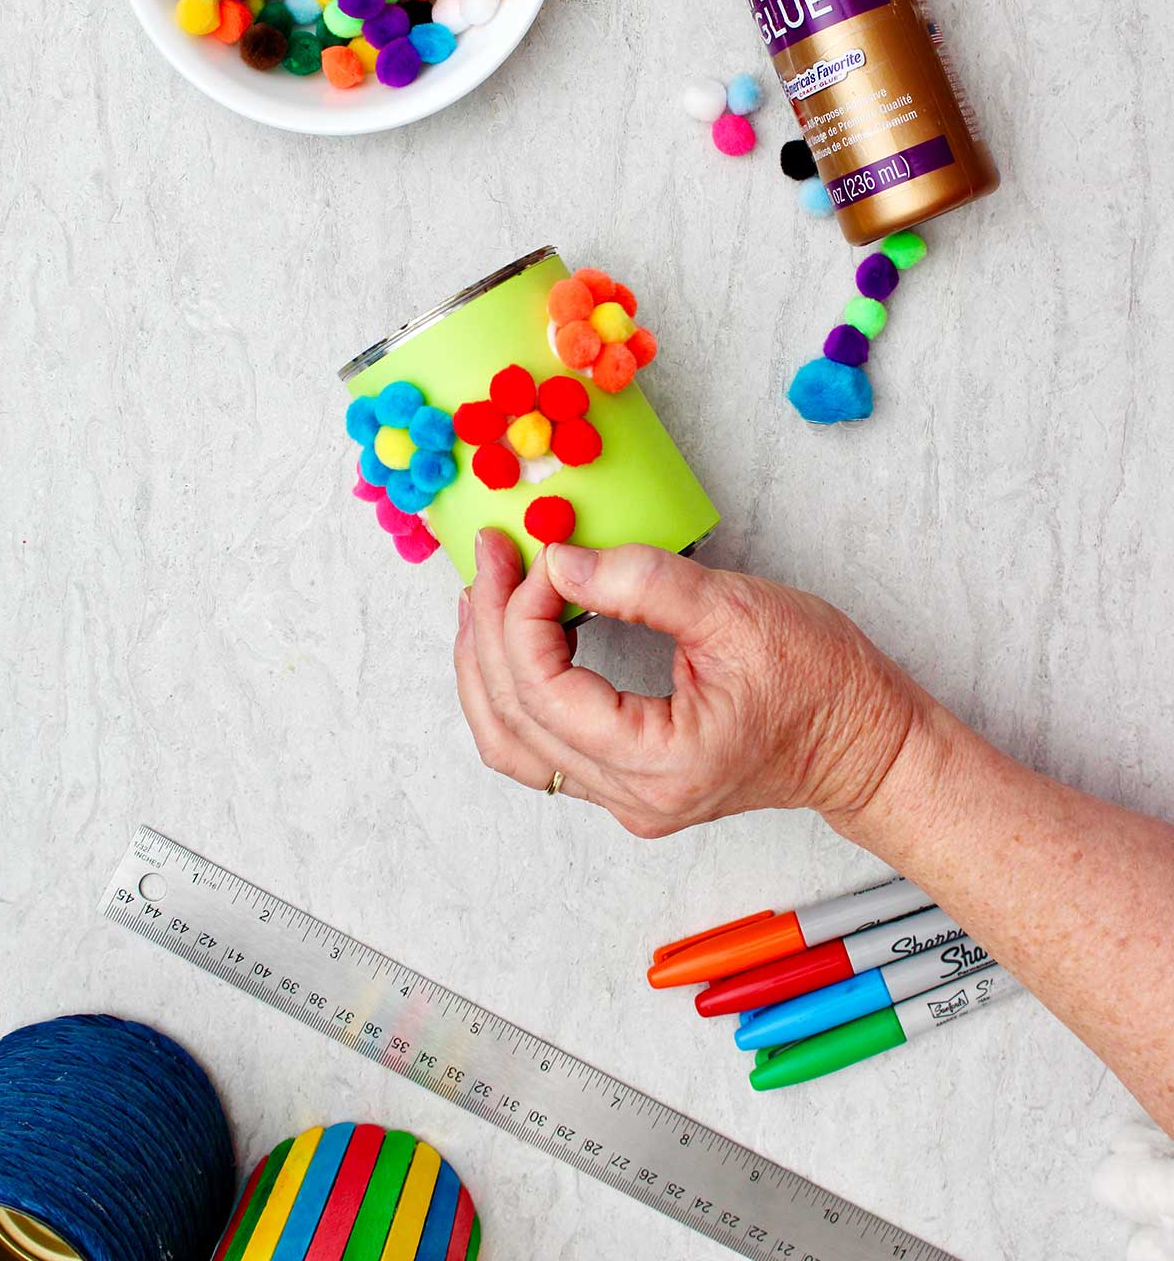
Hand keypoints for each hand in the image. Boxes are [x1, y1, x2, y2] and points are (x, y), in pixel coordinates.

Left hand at [452, 530, 925, 838]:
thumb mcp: (736, 611)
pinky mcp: (631, 783)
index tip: (535, 553)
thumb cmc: (823, 683)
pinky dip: (517, 690)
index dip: (522, 615)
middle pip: (514, 721)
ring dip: (488, 666)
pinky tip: (517, 637)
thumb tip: (559, 562)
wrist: (867, 741)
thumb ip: (642, 584)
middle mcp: (633, 797)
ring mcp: (629, 799)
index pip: (545, 691)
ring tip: (485, 594)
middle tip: (489, 556)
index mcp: (658, 764)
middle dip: (487, 630)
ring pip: (516, 744)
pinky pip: (544, 747)